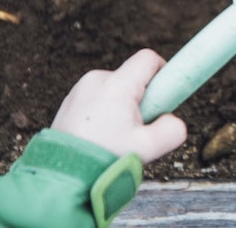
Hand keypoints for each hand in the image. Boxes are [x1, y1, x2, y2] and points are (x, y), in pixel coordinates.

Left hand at [51, 48, 186, 163]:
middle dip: (143, 99)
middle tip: (138, 128)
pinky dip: (106, 112)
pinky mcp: (70, 101)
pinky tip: (101, 137)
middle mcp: (97, 80)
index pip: (149, 59)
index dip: (164, 72)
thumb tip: (173, 121)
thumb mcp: (148, 148)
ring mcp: (80, 89)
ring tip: (116, 136)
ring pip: (116, 89)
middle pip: (133, 77)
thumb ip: (172, 130)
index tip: (166, 95)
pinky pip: (99, 98)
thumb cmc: (102, 160)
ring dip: (123, 107)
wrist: (62, 177)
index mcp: (116, 85)